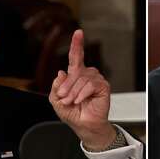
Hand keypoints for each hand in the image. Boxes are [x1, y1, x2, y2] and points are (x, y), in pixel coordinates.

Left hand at [49, 29, 115, 150]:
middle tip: (63, 98)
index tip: (78, 32)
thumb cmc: (72, 113)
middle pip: (74, 71)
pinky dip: (82, 94)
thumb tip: (61, 72)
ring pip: (81, 79)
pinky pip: (90, 84)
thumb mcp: (56, 99)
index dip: (77, 44)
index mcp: (76, 75)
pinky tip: (80, 101)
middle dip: (66, 86)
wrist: (84, 126)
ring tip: (72, 102)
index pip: (76, 57)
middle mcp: (87, 75)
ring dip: (73, 92)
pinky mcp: (103, 86)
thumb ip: (56, 86)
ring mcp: (96, 80)